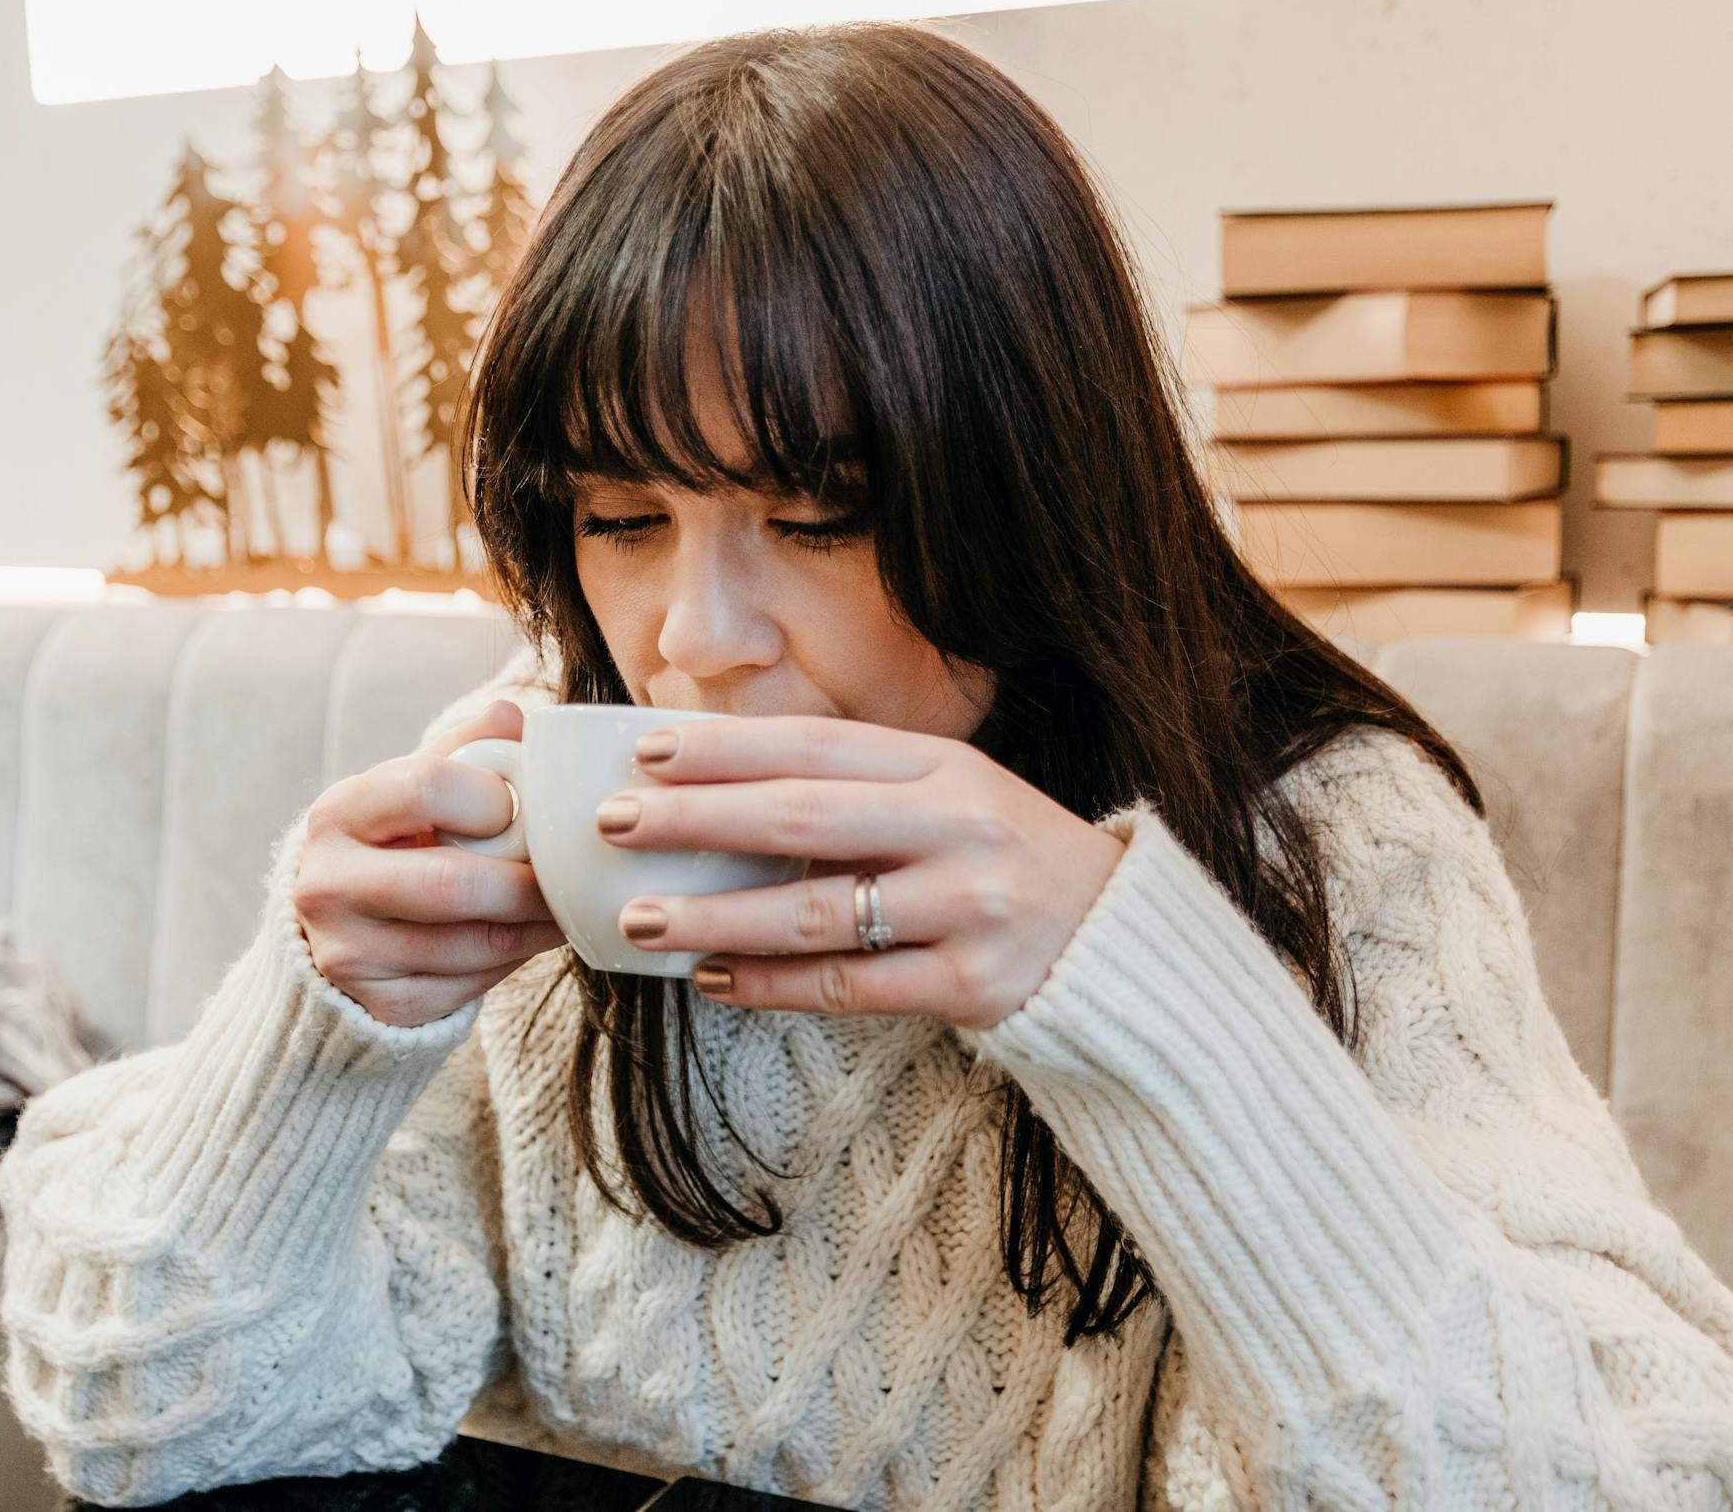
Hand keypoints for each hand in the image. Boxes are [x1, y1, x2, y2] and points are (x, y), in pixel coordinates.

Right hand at [293, 699, 568, 1027]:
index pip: (424, 785)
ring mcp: (349, 954)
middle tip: (566, 873)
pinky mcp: (382, 1005)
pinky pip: (473, 983)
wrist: (339, 930)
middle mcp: (327, 885)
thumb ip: (467, 748)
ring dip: (537, 926)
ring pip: (474, 944)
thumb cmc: (396, 841)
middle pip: (453, 883)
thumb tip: (519, 717)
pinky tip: (524, 937)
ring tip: (563, 904)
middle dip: (528, 881)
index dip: (490, 797)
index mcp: (340, 812)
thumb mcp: (414, 787)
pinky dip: (514, 959)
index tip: (516, 808)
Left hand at [594, 715, 1127, 1029]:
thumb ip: (859, 791)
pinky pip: (848, 986)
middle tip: (613, 824)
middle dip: (697, 820)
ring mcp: (968, 907)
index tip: (646, 751)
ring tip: (642, 920)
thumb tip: (719, 791)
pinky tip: (714, 981)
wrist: (1119, 940)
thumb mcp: (951, 797)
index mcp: (947, 766)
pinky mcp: (971, 985)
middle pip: (804, 818)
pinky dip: (772, 985)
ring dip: (716, 917)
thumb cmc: (1006, 858)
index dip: (728, 747)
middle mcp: (959, 826)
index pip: (817, 746)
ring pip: (815, 913)